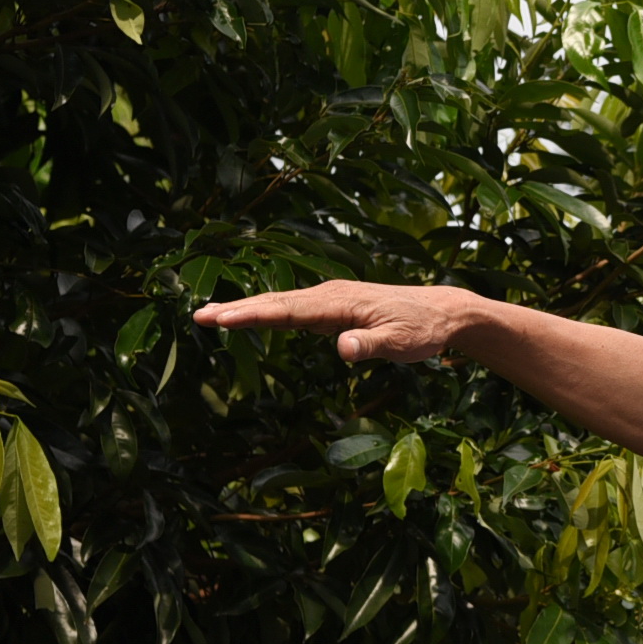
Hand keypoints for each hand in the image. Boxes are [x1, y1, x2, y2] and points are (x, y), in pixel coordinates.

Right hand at [195, 278, 473, 362]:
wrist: (443, 311)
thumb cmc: (422, 329)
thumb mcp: (401, 343)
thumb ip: (370, 345)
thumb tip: (342, 348)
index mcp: (340, 302)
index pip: (288, 310)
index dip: (252, 315)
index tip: (221, 319)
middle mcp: (330, 295)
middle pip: (275, 302)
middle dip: (237, 309)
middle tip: (199, 316)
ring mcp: (330, 299)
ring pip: (280, 303)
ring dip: (245, 309)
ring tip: (210, 316)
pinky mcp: (333, 307)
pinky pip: (292, 309)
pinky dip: (266, 311)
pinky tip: (246, 317)